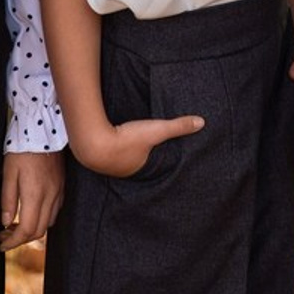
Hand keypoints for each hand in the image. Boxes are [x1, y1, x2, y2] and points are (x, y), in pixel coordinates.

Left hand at [0, 151, 64, 250]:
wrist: (42, 130)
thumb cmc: (23, 150)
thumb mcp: (8, 174)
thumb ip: (7, 200)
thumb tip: (6, 222)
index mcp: (35, 195)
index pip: (26, 231)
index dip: (12, 242)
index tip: (2, 244)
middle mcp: (50, 195)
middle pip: (39, 231)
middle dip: (21, 239)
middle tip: (6, 235)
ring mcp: (59, 190)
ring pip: (48, 222)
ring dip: (32, 229)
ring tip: (17, 224)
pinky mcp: (62, 185)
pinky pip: (56, 210)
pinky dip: (43, 218)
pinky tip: (32, 211)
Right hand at [71, 115, 204, 178]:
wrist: (91, 141)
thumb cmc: (127, 139)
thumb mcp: (156, 130)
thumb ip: (178, 127)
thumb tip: (202, 123)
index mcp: (141, 169)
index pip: (156, 167)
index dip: (162, 161)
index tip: (170, 156)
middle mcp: (125, 170)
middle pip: (140, 164)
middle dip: (146, 158)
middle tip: (154, 152)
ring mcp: (110, 164)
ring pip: (125, 159)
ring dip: (130, 152)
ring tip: (136, 146)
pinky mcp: (99, 153)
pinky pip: (112, 151)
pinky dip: (116, 147)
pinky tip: (115, 140)